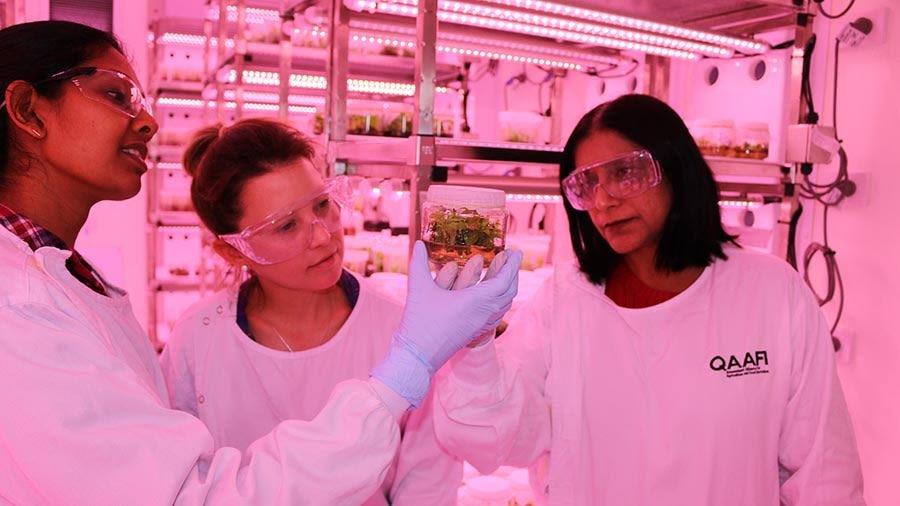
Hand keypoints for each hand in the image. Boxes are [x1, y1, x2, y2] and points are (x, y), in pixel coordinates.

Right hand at [371, 242, 520, 405]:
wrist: (418, 356)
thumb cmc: (420, 321)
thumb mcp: (418, 288)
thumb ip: (418, 262)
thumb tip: (417, 243)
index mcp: (477, 301)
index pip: (504, 279)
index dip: (512, 264)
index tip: (516, 251)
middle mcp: (485, 313)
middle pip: (510, 291)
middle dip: (513, 273)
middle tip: (512, 259)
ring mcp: (481, 325)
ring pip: (505, 304)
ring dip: (508, 287)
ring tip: (505, 275)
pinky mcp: (475, 332)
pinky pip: (497, 314)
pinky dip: (501, 301)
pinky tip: (493, 298)